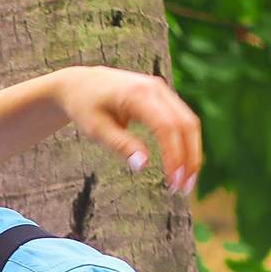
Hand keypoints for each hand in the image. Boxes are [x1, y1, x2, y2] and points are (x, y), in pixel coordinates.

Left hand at [56, 66, 201, 194]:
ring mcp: (162, 91)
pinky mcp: (163, 97)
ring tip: (185, 183)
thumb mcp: (95, 129)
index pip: (166, 126)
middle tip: (184, 189)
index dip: (174, 155)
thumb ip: (120, 145)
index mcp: (138, 94)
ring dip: (191, 152)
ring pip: (189, 122)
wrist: (81, 83)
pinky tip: (181, 165)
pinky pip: (182, 120)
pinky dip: (185, 143)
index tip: (173, 181)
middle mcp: (156, 88)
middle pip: (186, 124)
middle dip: (189, 158)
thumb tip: (142, 166)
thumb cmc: (84, 106)